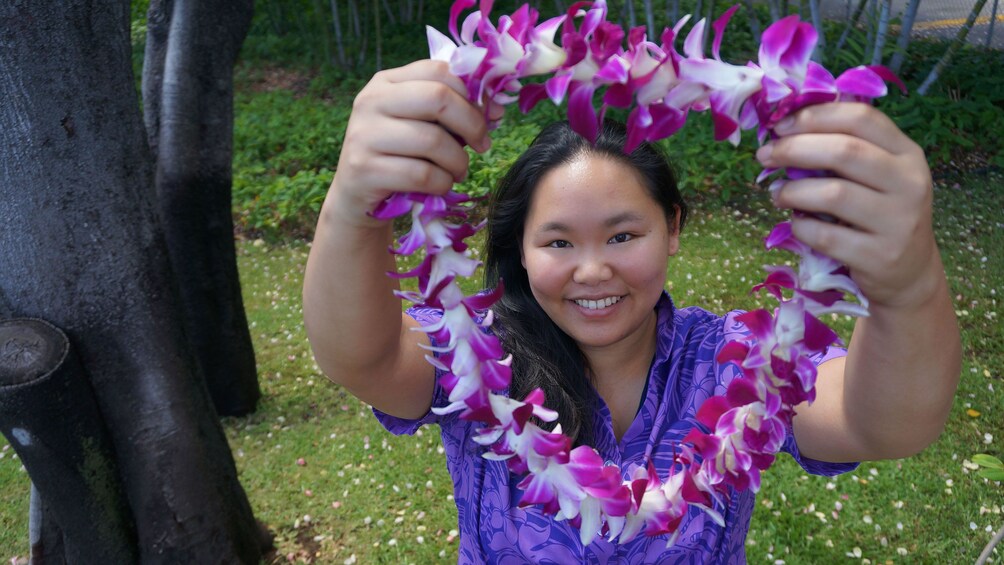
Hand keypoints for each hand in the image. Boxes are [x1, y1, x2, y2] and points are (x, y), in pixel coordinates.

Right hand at [329, 60, 502, 226]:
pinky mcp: (364, 168)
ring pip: (433, 141)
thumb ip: (451, 111)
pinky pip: (421, 174)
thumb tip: (495, 110)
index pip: (439, 70)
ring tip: (459, 171)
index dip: (473, 93)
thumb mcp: (420, 125)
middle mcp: (371, 101)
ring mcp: (364, 134)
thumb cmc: (398, 156)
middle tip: (482, 145)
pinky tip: (441, 185)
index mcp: (386, 82)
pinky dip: (442, 183)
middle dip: (472, 124)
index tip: (489, 117)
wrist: (357, 195)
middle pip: (438, 98)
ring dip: (458, 161)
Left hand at [756, 102, 940, 308]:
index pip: (861, 118)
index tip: (779, 126)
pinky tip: (797, 225)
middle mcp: (909, 183)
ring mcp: (898, 221)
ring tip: (777, 194)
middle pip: (844, 151)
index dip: (814, 117)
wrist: (908, 273)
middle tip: (765, 156)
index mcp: (907, 153)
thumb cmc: (879, 215)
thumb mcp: (877, 176)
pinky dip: (801, 227)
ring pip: (833, 194)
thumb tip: (784, 132)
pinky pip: (826, 235)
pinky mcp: (879, 256)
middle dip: (793, 149)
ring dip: (793, 191)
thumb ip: (845, 152)